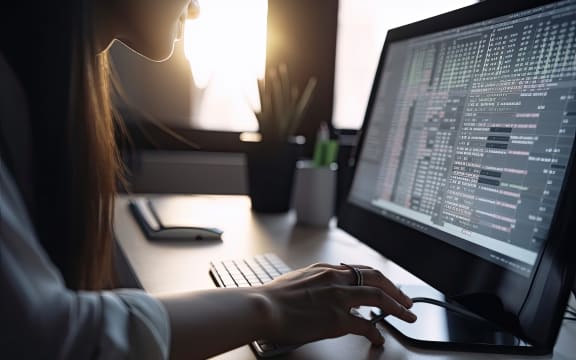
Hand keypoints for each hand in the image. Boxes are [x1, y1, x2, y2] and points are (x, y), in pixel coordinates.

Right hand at [259, 263, 416, 345]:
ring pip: (379, 298)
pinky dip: (377, 332)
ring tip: (406, 316)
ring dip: (397, 307)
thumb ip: (316, 282)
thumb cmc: (274, 296)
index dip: (379, 279)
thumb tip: (323, 289)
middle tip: (406, 301)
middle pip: (377, 279)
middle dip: (396, 290)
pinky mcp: (337, 319)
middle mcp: (337, 279)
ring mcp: (339, 298)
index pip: (362, 270)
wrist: (263, 306)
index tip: (387, 286)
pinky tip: (379, 339)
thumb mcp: (299, 279)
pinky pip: (366, 325)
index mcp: (327, 270)